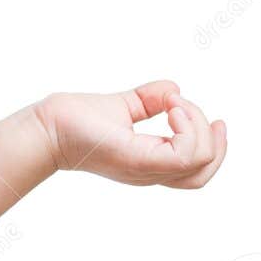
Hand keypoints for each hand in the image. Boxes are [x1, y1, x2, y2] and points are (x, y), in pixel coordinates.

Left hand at [34, 80, 226, 187]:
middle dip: (215, 142)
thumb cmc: (76, 119)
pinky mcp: (137, 159)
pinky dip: (188, 129)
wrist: (46, 126)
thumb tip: (175, 87)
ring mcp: (145, 168)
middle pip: (203, 173)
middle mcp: (150, 171)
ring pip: (199, 162)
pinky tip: (171, 109)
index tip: (206, 116)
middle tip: (200, 113)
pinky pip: (183, 155)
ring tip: (176, 106)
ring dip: (198, 127)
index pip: (195, 169)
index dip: (212, 145)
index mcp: (150, 162)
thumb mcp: (122, 106)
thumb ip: (148, 99)